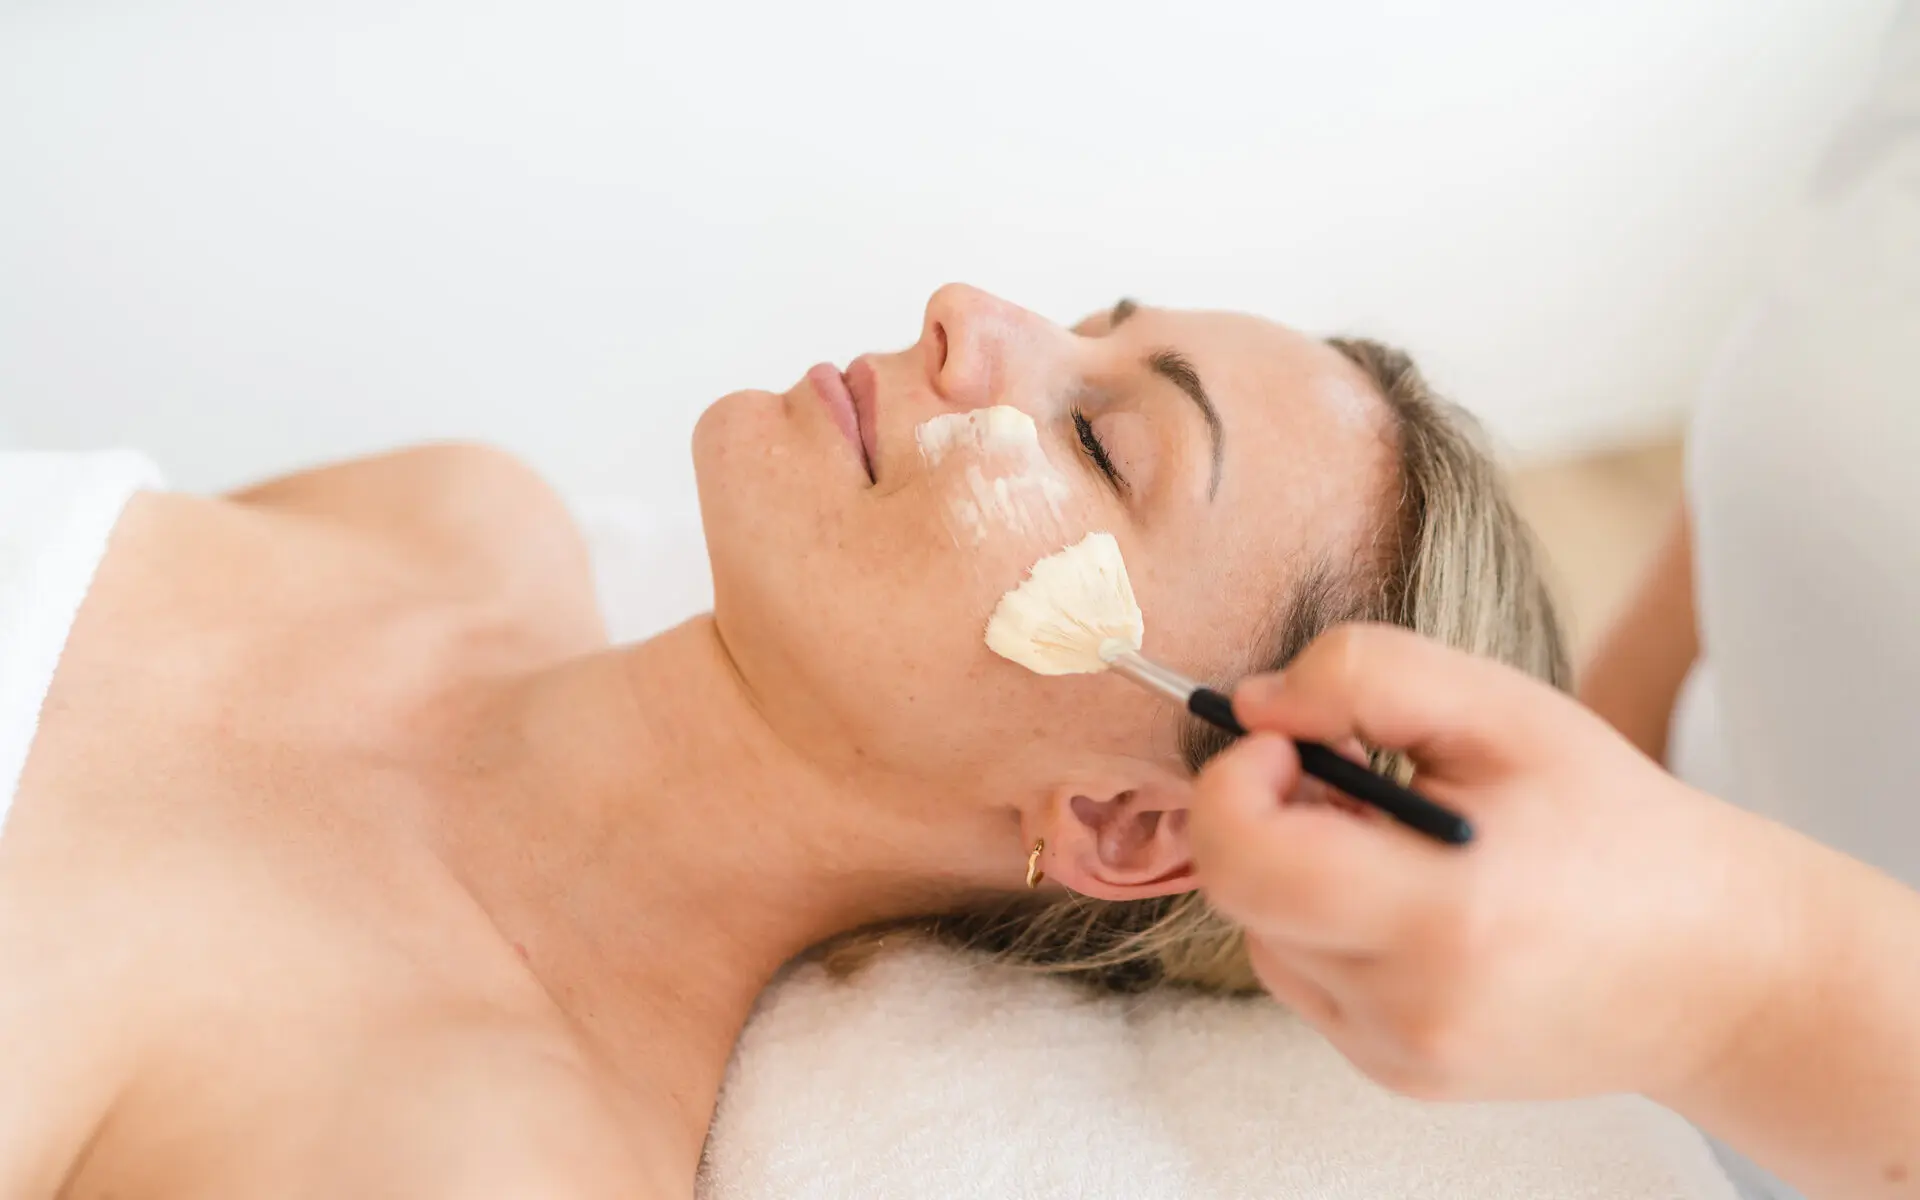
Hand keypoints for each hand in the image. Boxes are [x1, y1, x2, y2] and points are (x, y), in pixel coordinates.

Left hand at [1189, 624, 1800, 1103]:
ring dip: (1294, 872)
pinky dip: (1327, 926)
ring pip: (1262, 937)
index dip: (1237, 779)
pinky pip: (1307, 981)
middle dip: (1262, 814)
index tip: (1291, 739)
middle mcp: (1411, 1006)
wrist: (1715, 968)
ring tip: (1389, 836)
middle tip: (1342, 772)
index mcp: (1443, 914)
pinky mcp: (1401, 1075)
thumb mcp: (1506, 711)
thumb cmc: (1613, 824)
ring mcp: (1401, 1053)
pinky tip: (1406, 895)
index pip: (1246, 857)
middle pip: (1240, 894)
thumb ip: (1367, 675)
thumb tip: (1254, 704)